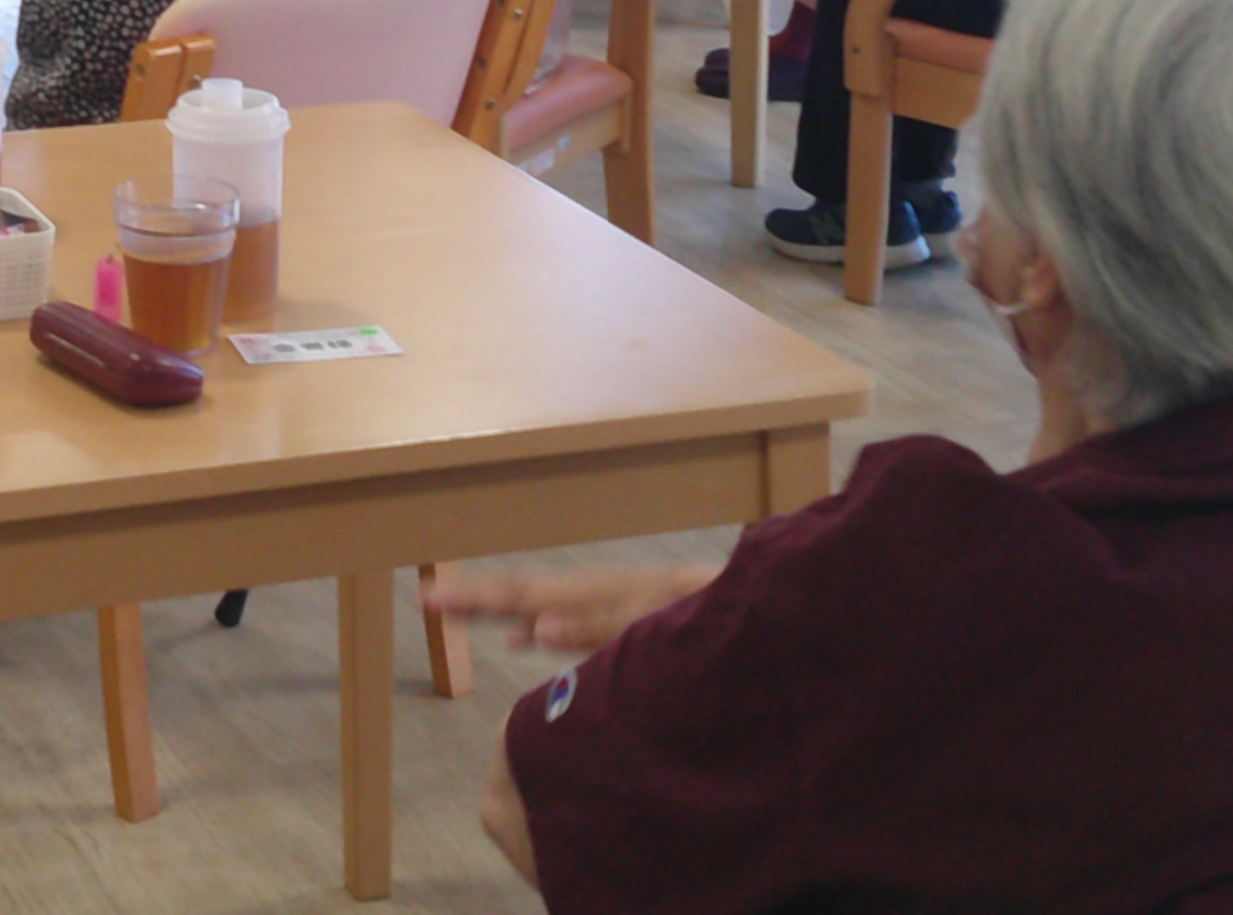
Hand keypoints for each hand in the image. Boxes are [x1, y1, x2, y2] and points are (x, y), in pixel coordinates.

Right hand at [424, 563, 714, 653]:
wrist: (801, 623)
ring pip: (562, 609)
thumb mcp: (673, 624)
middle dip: (488, 599)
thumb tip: (533, 626)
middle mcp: (625, 595)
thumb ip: (605, 627)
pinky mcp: (657, 627)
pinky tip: (534, 640)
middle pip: (543, 595)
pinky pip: (587, 626)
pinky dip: (554, 630)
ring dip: (516, 611)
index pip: (537, 595)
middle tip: (431, 599)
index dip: (483, 599)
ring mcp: (639, 608)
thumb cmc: (743, 629)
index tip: (433, 600)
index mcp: (624, 592)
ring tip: (471, 615)